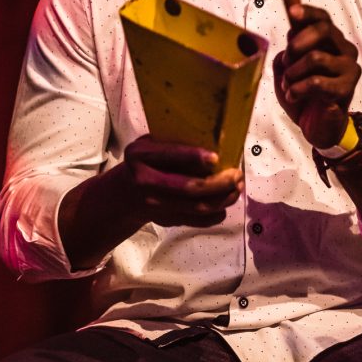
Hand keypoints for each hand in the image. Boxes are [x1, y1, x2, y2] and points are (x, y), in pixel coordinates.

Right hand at [123, 136, 243, 227]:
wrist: (125, 195)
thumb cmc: (145, 162)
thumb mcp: (149, 145)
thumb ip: (172, 144)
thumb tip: (216, 140)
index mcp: (140, 156)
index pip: (168, 157)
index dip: (193, 157)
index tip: (216, 157)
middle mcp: (146, 182)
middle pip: (189, 187)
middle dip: (219, 182)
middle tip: (237, 175)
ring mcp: (155, 205)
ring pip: (197, 206)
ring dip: (223, 198)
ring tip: (237, 188)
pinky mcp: (166, 220)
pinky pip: (197, 221)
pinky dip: (216, 213)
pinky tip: (225, 203)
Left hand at [273, 4, 360, 148]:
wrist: (318, 127)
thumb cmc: (305, 96)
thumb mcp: (288, 71)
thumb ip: (287, 54)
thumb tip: (288, 44)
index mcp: (331, 42)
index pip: (322, 19)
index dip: (308, 13)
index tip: (292, 13)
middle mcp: (344, 51)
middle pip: (324, 30)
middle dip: (297, 43)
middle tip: (287, 60)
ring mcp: (349, 69)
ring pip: (316, 57)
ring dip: (293, 73)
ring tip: (288, 85)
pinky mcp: (346, 89)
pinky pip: (316, 82)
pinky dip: (298, 89)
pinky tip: (294, 96)